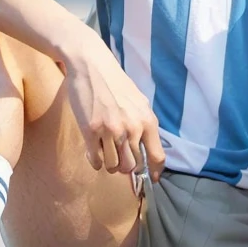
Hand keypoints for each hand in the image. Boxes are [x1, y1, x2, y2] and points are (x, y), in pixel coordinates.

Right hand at [59, 28, 166, 181]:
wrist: (93, 67)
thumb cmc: (117, 85)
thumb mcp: (140, 103)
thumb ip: (145, 125)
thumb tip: (148, 150)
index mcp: (148, 121)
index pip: (157, 157)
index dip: (155, 172)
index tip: (152, 179)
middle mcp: (131, 128)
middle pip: (133, 167)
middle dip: (127, 167)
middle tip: (119, 159)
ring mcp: (111, 130)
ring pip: (113, 167)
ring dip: (110, 165)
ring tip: (106, 154)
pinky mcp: (90, 130)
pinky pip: (95, 160)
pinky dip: (95, 161)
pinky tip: (93, 152)